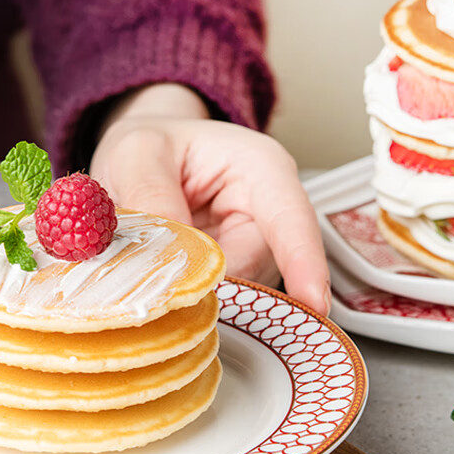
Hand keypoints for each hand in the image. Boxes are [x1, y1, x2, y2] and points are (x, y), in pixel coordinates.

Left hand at [89, 84, 330, 315]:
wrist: (147, 162)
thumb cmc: (153, 147)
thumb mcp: (138, 152)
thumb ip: (151, 196)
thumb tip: (171, 255)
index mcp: (262, 170)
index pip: (293, 222)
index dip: (304, 263)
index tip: (315, 302)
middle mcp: (270, 218)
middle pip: (260, 271)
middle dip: (220, 291)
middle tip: (165, 297)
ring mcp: (256, 254)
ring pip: (243, 296)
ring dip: (200, 299)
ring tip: (153, 281)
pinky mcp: (238, 280)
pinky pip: (224, 305)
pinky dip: (194, 306)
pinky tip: (167, 296)